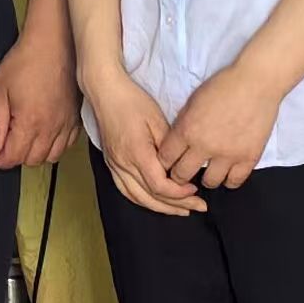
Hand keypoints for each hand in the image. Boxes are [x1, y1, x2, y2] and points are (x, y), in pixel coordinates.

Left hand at [0, 34, 80, 168]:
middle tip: (6, 145)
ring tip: (25, 139)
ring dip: (36, 153)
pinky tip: (45, 133)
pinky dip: (55, 145)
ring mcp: (67, 123)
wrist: (54, 42)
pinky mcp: (77, 117)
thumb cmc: (27, 60)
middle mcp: (52, 127)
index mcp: (30, 122)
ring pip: (52, 156)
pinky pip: (68, 144)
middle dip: (16, 157)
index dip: (0, 160)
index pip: (14, 157)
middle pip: (33, 160)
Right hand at [84, 64, 198, 218]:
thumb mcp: (157, 120)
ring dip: (160, 208)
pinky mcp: (111, 163)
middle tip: (198, 207)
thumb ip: (169, 147)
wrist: (106, 92)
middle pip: (150, 196)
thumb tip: (181, 167)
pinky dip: (142, 200)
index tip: (195, 188)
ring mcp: (114, 165)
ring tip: (180, 210)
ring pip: (137, 197)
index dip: (179, 193)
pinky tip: (155, 203)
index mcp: (136, 153)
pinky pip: (126, 190)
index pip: (159, 185)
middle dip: (175, 205)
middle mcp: (123, 164)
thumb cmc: (133, 101)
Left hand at [162, 62, 281, 194]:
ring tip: (210, 172)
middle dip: (180, 175)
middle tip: (186, 172)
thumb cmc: (223, 85)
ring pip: (210, 182)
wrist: (256, 82)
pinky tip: (228, 172)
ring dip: (207, 178)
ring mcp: (228, 154)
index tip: (170, 164)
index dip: (165, 163)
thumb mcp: (193, 101)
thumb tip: (177, 142)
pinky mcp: (249, 158)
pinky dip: (230, 179)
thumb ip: (183, 124)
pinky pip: (235, 181)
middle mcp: (204, 146)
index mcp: (186, 130)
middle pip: (182, 175)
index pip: (165, 158)